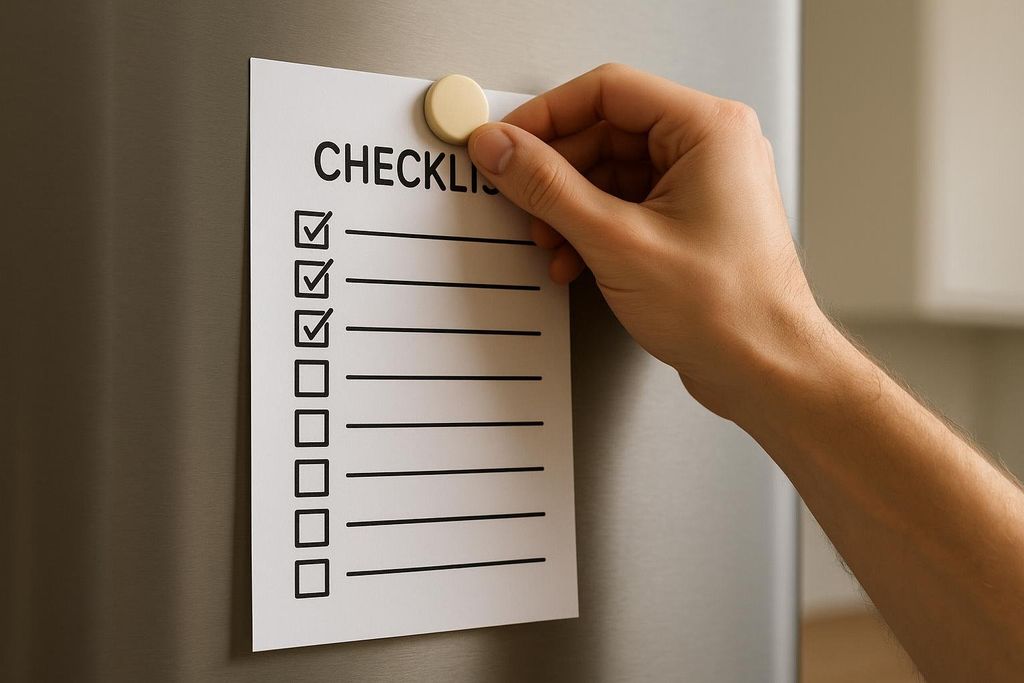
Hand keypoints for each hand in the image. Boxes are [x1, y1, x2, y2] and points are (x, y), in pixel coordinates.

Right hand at [468, 64, 827, 420]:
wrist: (765, 371)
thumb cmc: (728, 310)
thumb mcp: (617, 241)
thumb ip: (548, 188)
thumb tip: (501, 149)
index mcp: (708, 130)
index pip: (608, 91)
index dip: (547, 115)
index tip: (505, 140)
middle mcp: (711, 149)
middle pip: (607, 132)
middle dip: (556, 172)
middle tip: (518, 197)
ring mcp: (702, 186)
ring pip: (612, 172)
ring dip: (570, 207)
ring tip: (549, 241)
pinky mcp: (690, 222)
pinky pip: (627, 205)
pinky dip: (593, 228)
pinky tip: (573, 260)